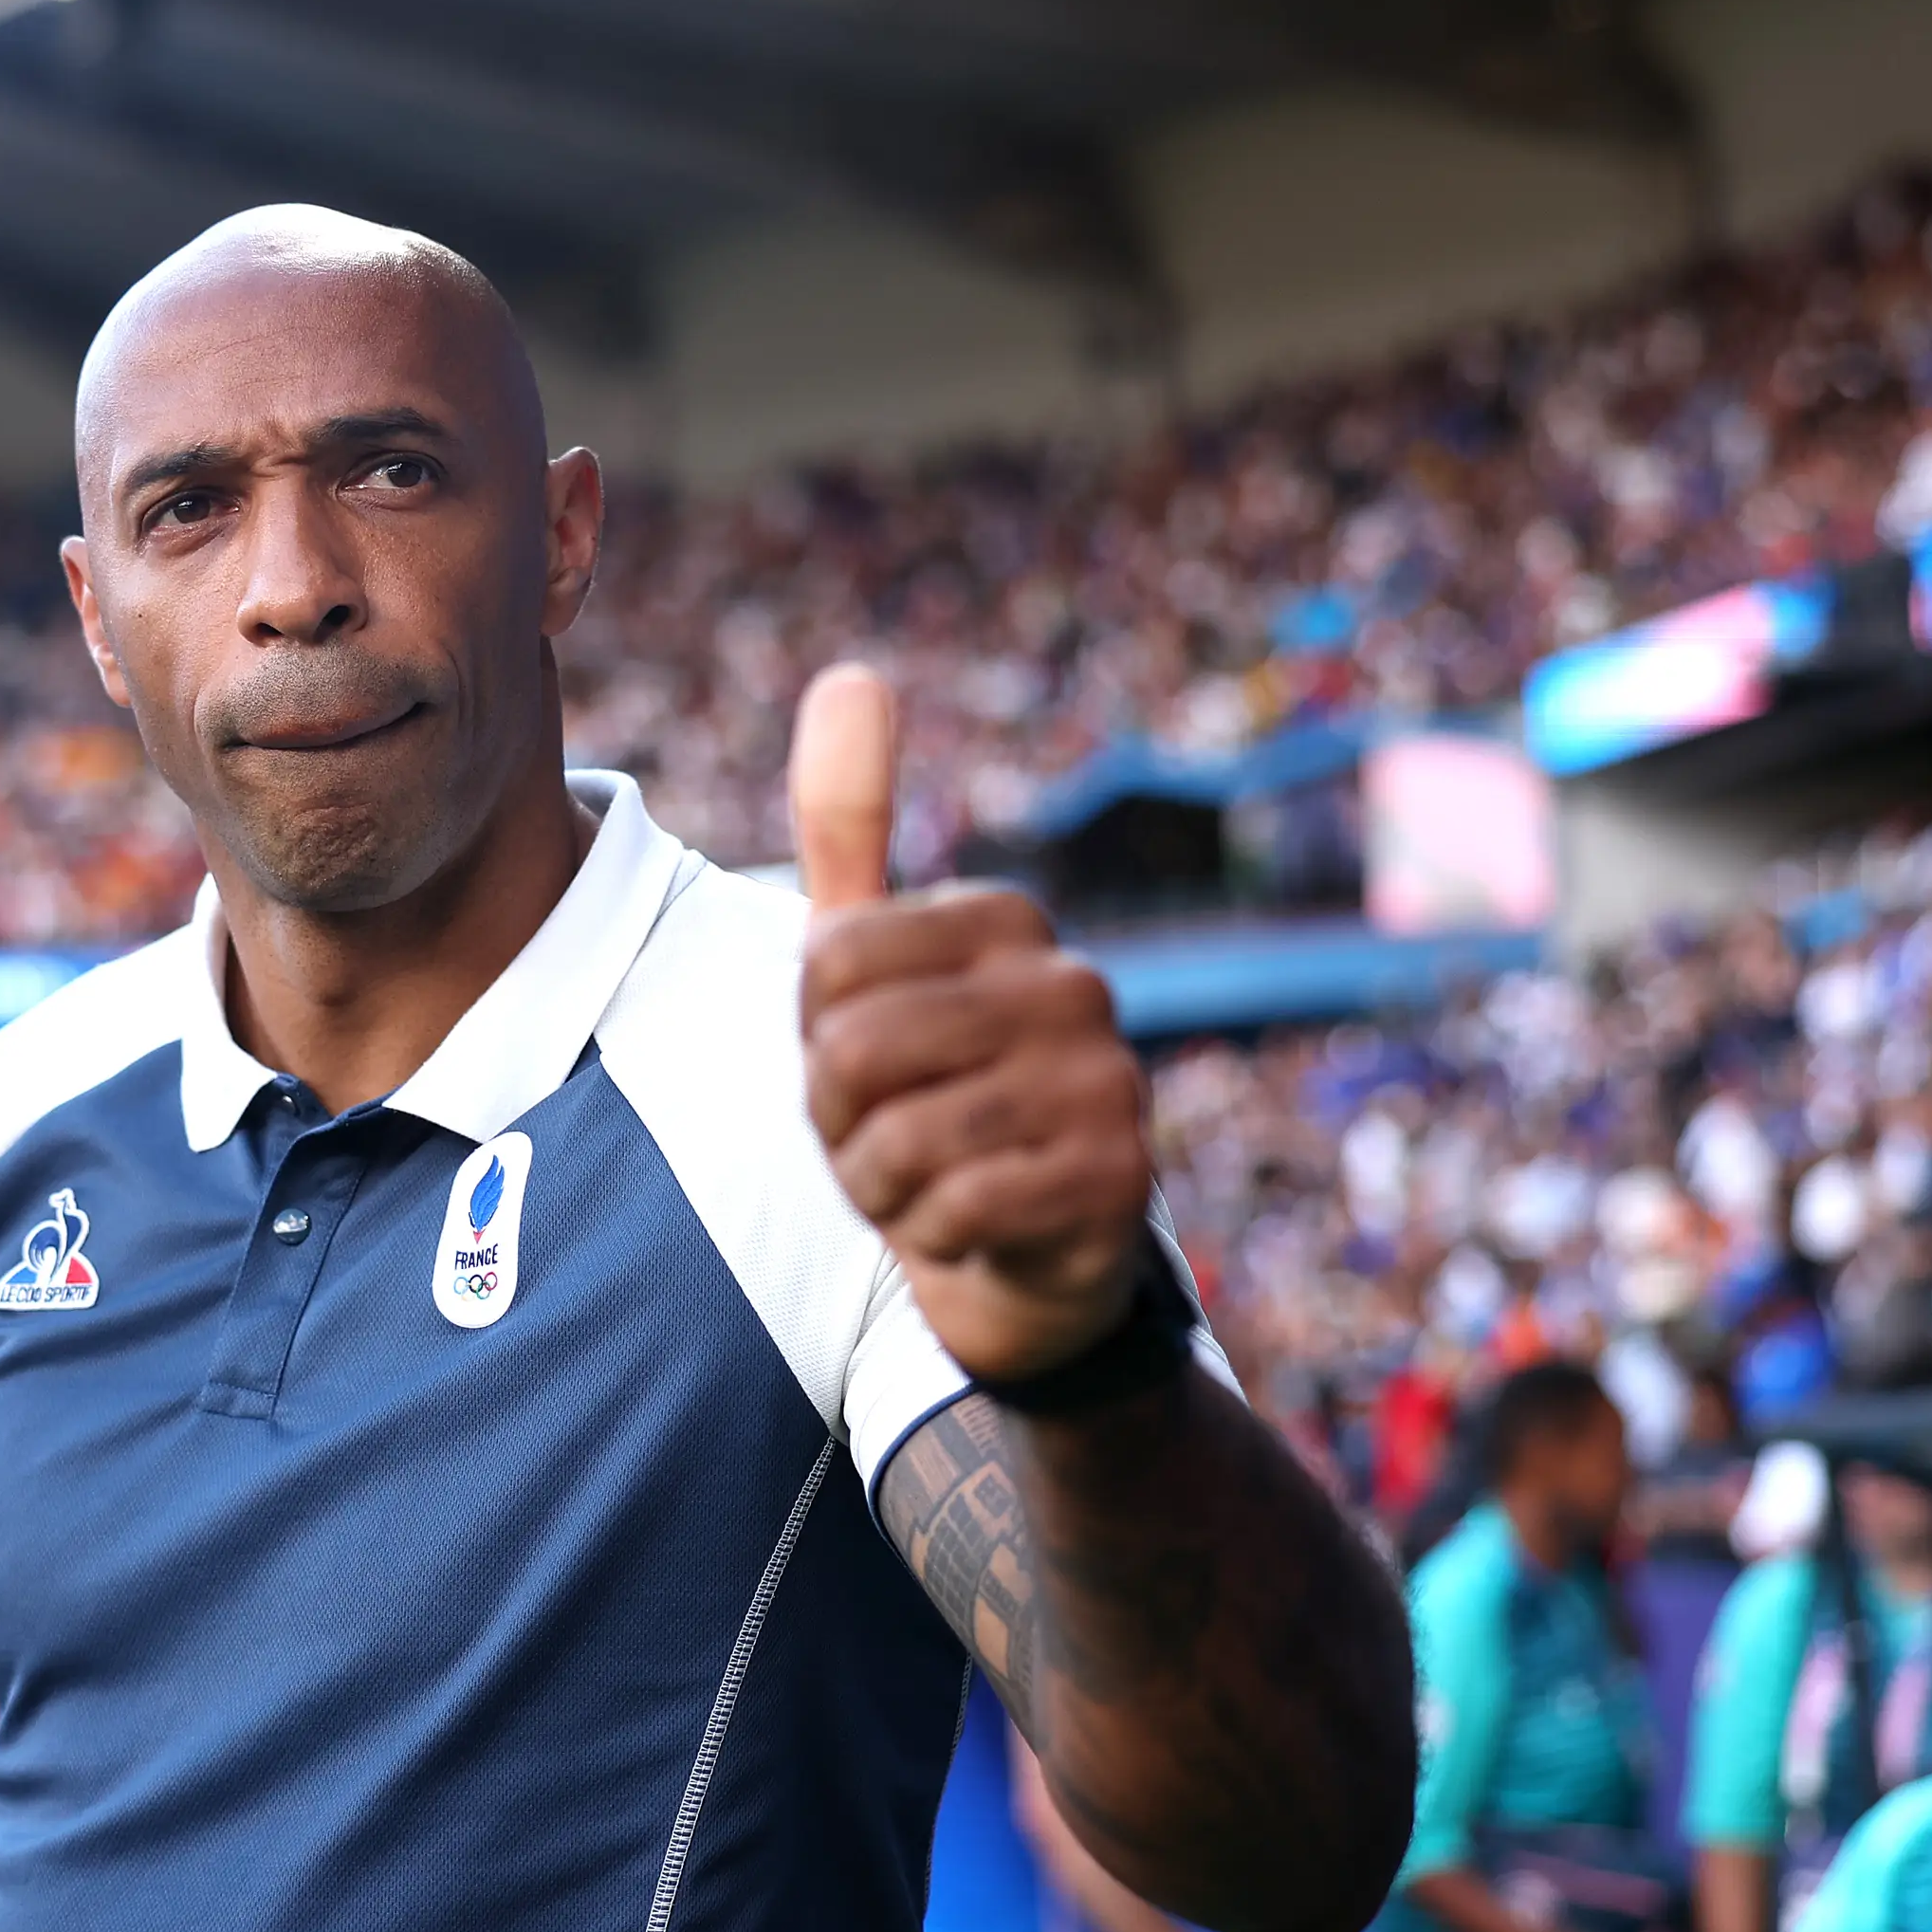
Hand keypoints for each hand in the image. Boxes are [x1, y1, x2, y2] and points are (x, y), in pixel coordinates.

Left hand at [792, 665, 1155, 1382]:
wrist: (1027, 1259)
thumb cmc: (935, 1098)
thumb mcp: (876, 968)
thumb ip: (851, 827)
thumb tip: (851, 671)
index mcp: (1005, 919)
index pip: (825, 964)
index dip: (813, 1037)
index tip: (863, 1065)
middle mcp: (1072, 985)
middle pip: (854, 1050)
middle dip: (840, 1119)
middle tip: (887, 1137)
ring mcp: (1107, 1082)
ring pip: (901, 1137)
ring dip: (883, 1184)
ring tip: (931, 1181)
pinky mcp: (1117, 1181)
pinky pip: (957, 1207)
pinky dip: (934, 1234)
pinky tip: (973, 1228)